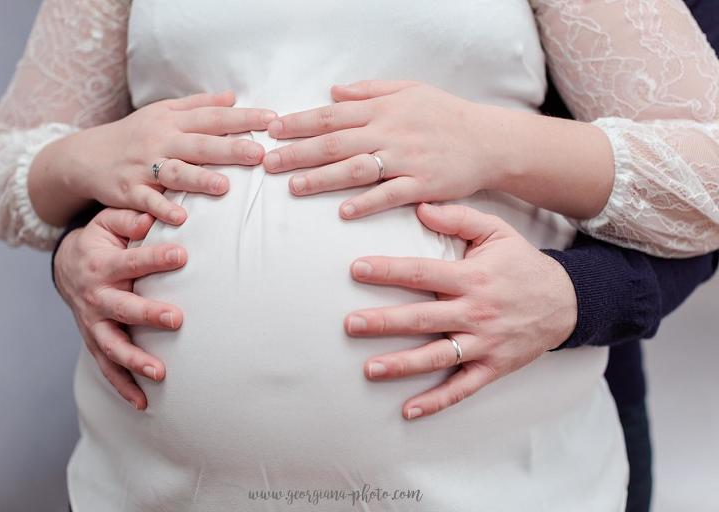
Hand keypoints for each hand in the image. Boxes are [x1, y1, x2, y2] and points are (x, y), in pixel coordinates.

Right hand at [31, 91, 277, 225]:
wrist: (85, 156)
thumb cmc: (134, 134)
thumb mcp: (163, 113)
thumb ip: (199, 106)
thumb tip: (233, 97)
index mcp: (173, 121)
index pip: (214, 117)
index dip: (244, 118)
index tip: (273, 120)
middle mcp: (160, 141)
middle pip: (200, 144)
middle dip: (230, 148)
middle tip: (259, 154)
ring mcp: (144, 166)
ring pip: (175, 172)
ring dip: (199, 180)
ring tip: (224, 187)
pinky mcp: (129, 190)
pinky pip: (148, 201)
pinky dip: (162, 209)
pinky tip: (181, 218)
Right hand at [55, 208, 186, 409]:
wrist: (68, 266)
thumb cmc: (101, 242)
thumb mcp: (109, 222)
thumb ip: (129, 219)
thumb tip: (152, 216)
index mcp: (102, 265)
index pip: (132, 262)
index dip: (156, 258)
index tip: (183, 255)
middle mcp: (96, 297)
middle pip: (123, 308)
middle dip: (148, 315)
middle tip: (176, 319)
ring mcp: (93, 324)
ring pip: (112, 346)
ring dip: (135, 361)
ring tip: (160, 373)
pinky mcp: (95, 341)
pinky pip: (108, 368)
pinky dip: (123, 387)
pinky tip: (143, 403)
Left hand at [262, 80, 511, 218]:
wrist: (488, 140)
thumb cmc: (445, 114)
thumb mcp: (409, 90)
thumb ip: (368, 91)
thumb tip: (332, 91)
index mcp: (383, 110)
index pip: (332, 115)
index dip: (300, 123)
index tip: (272, 131)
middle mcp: (390, 132)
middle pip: (336, 143)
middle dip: (298, 153)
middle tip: (268, 163)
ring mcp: (406, 160)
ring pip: (356, 169)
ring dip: (323, 178)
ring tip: (294, 187)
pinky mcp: (422, 185)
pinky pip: (390, 195)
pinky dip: (366, 203)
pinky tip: (343, 212)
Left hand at [344, 203, 577, 419]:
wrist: (566, 302)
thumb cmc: (522, 265)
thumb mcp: (497, 232)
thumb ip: (459, 218)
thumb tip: (420, 207)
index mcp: (471, 278)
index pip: (422, 273)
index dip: (388, 271)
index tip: (357, 269)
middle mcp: (475, 312)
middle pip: (423, 319)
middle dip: (384, 322)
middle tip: (351, 325)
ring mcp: (484, 343)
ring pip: (438, 357)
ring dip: (402, 364)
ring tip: (369, 369)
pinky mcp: (492, 367)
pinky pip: (462, 388)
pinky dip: (436, 401)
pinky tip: (408, 410)